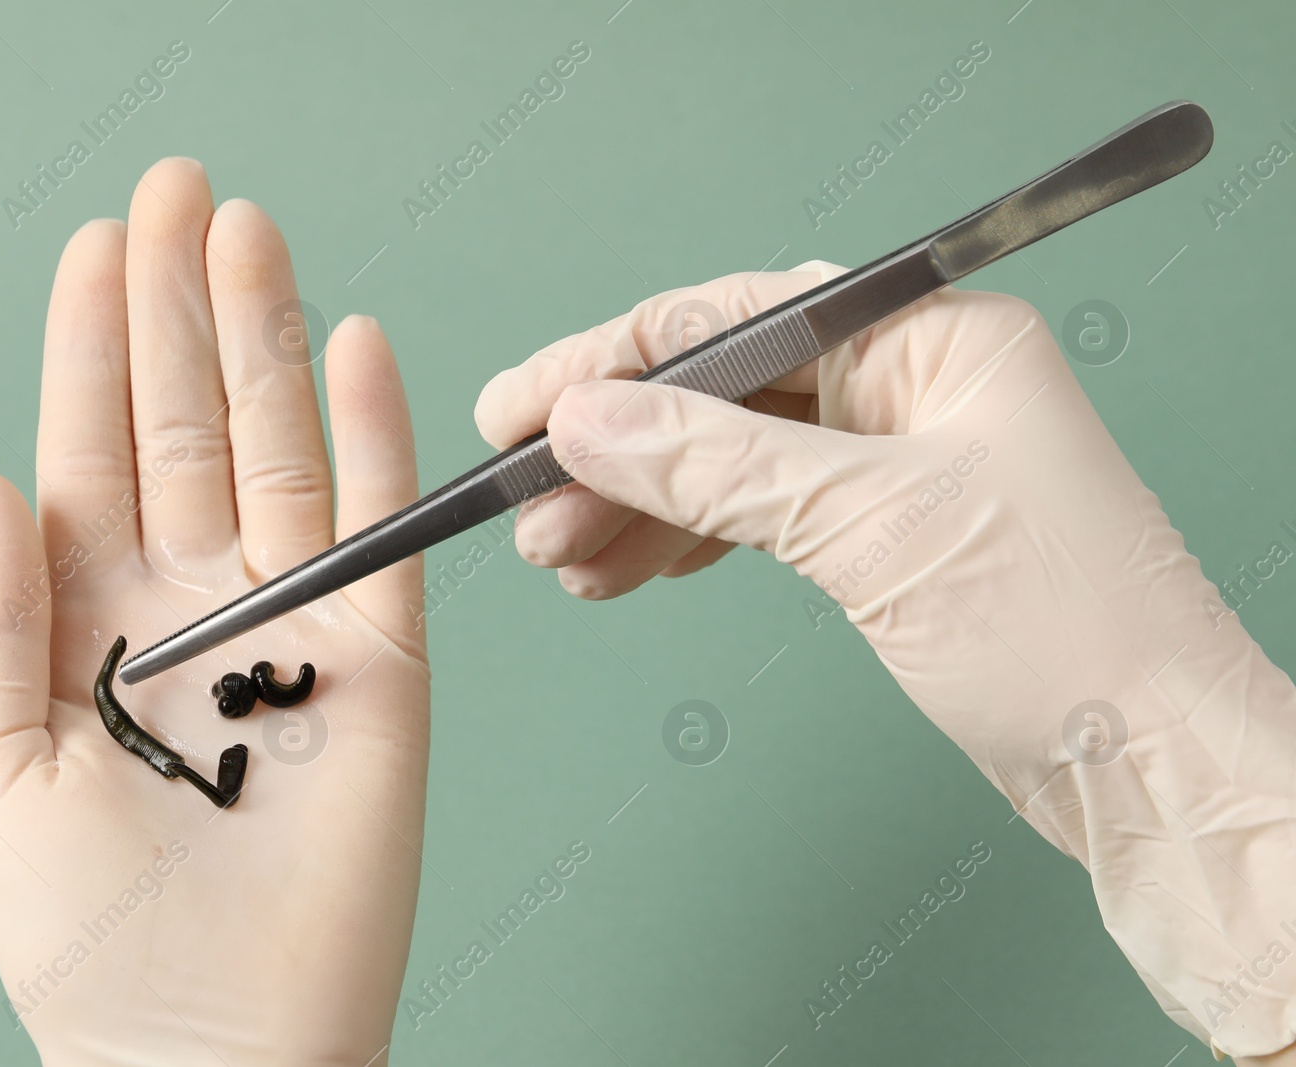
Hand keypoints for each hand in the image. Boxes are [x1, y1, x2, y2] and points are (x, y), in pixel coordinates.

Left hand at [0, 158, 426, 1065]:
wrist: (213, 1048)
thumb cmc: (90, 941)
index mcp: (94, 618)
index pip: (92, 448)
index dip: (92, 341)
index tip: (103, 242)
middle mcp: (195, 601)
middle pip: (187, 423)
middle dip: (179, 305)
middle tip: (185, 192)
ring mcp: (291, 623)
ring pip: (280, 450)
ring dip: (266, 341)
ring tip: (251, 237)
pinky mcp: (379, 661)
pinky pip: (376, 530)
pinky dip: (373, 437)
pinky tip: (356, 346)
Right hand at [477, 263, 1295, 1060]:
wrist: (1147, 766)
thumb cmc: (1061, 633)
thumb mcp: (869, 528)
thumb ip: (716, 463)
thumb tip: (586, 418)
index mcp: (932, 335)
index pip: (733, 320)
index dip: (610, 364)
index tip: (518, 409)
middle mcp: (913, 380)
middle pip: (721, 391)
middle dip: (616, 451)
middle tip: (527, 505)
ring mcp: (898, 457)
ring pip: (728, 459)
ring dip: (637, 505)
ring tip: (560, 557)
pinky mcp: (884, 531)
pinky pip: (758, 513)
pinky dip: (687, 540)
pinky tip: (628, 568)